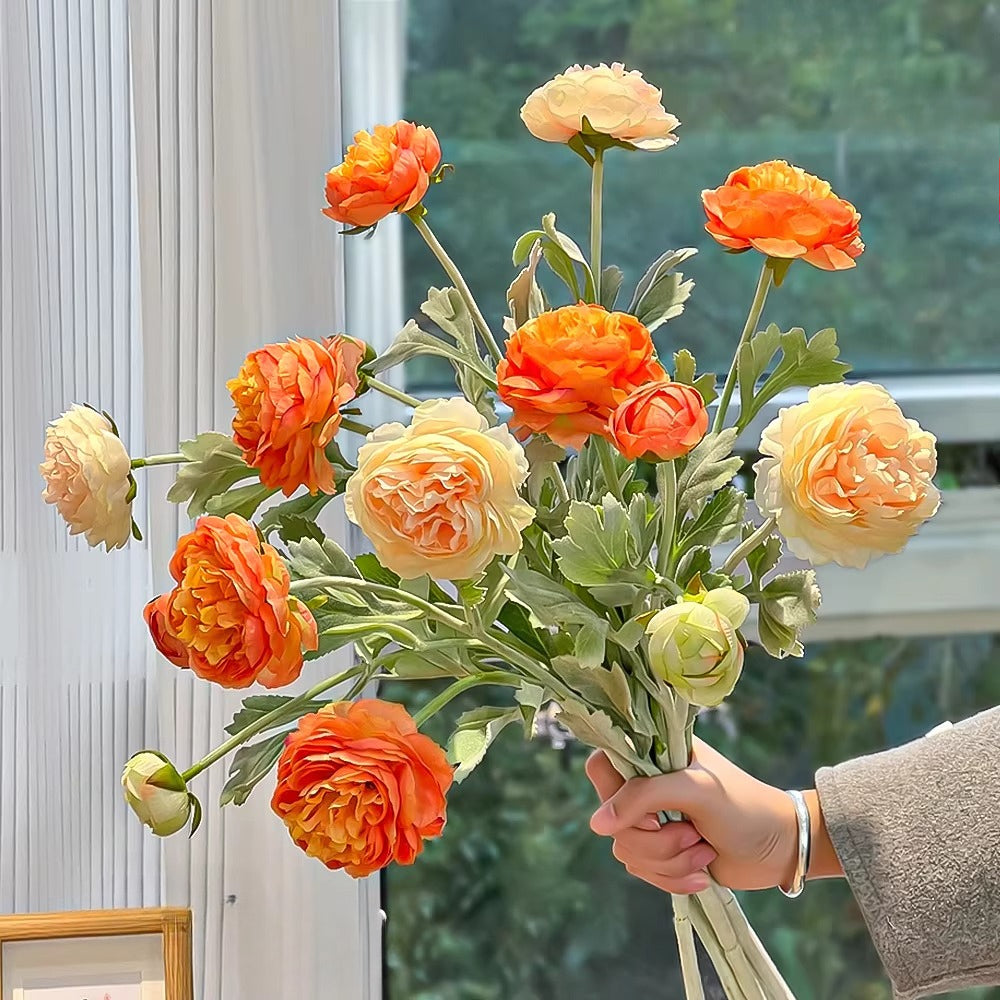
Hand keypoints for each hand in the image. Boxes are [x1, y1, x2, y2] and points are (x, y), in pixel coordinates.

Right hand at [586, 738, 840, 894]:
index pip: (603, 766)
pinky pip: (642, 871)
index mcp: (653, 757)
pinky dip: (673, 879)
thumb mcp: (695, 790)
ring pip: (627, 850)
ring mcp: (653, 821)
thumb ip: (644, 796)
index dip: (615, 795)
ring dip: (669, 861)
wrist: (781, 849)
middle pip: (612, 820)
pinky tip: (703, 872)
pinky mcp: (662, 853)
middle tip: (692, 834)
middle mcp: (647, 786)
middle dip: (655, 840)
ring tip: (704, 852)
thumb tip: (596, 824)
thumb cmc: (744, 807)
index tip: (649, 813)